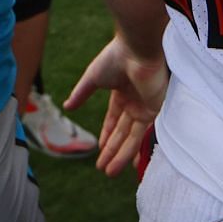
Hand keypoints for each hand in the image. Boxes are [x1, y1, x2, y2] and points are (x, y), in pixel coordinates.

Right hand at [66, 35, 168, 175]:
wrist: (136, 48)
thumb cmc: (114, 58)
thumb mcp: (92, 78)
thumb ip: (81, 94)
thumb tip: (67, 106)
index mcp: (122, 94)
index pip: (114, 120)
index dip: (107, 136)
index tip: (99, 152)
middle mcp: (135, 103)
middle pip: (122, 133)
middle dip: (111, 151)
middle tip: (103, 170)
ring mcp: (145, 107)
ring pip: (131, 137)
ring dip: (120, 155)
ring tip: (110, 173)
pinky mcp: (155, 109)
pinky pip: (144, 134)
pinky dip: (135, 149)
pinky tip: (128, 163)